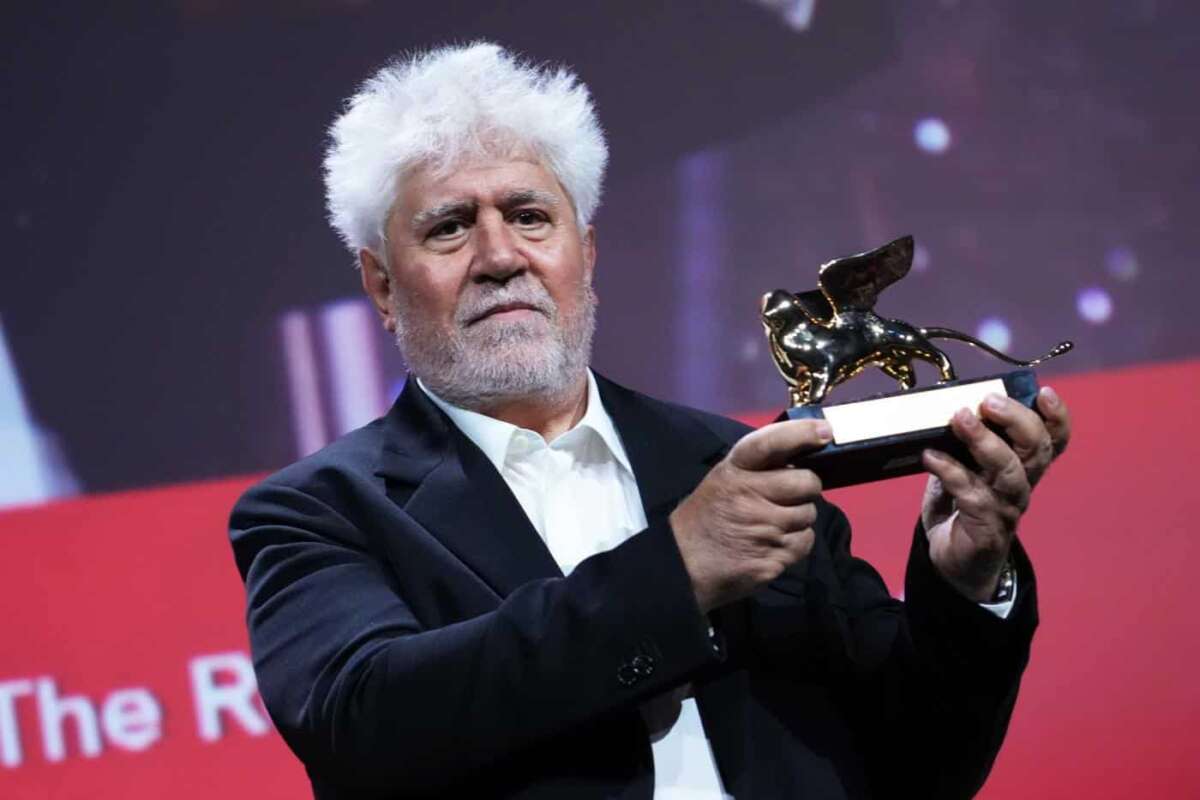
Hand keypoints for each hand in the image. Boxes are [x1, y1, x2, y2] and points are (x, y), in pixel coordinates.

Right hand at [670, 419, 830, 612]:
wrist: (683, 566)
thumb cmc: (707, 517)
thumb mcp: (722, 480)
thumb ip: (757, 468)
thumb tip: (801, 457)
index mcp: (734, 472)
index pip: (770, 443)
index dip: (800, 434)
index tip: (825, 432)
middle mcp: (749, 497)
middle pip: (807, 483)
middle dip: (806, 488)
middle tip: (790, 494)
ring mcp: (764, 530)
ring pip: (809, 515)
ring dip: (799, 518)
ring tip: (773, 523)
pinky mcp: (773, 559)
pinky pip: (804, 543)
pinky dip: (795, 544)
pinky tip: (773, 544)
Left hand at [921, 386, 1071, 601]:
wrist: (956, 565)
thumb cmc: (962, 510)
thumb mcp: (964, 470)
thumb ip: (962, 445)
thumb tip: (947, 409)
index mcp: (1022, 469)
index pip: (1052, 441)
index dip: (1056, 418)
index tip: (1045, 392)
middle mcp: (1021, 486)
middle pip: (1037, 450)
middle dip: (1017, 420)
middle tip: (989, 401)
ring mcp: (1007, 508)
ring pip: (1009, 471)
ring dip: (985, 441)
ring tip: (960, 418)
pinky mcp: (986, 527)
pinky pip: (971, 494)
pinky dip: (950, 471)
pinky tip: (930, 456)